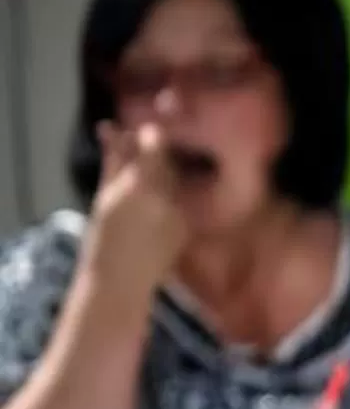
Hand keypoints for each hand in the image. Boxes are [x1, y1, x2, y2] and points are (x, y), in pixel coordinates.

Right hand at [82, 121, 191, 293]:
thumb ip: (114, 162)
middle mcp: (167, 197)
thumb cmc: (104, 237)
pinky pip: (179, 203)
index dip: (153, 135)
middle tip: (143, 149)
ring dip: (163, 177)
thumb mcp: (104, 196)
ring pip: (175, 184)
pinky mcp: (187, 227)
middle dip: (157, 156)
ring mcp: (181, 213)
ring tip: (142, 183)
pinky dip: (168, 198)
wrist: (122, 279)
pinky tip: (153, 207)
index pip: (155, 148)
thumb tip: (113, 130)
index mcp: (142, 186)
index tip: (147, 129)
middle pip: (168, 165)